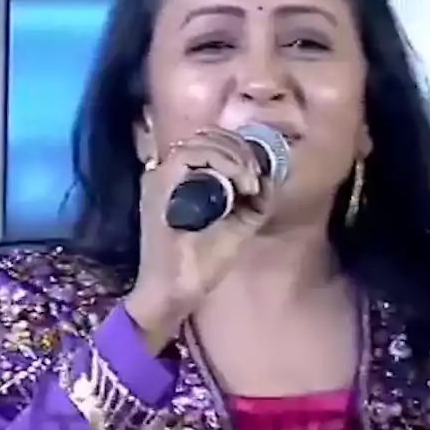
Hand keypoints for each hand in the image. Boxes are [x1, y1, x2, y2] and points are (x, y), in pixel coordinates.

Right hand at [124, 128, 274, 350]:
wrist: (173, 294)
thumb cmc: (199, 265)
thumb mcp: (238, 226)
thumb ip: (253, 202)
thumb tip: (269, 178)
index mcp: (182, 180)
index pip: (209, 142)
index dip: (238, 148)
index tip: (258, 175)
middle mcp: (167, 172)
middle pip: (207, 135)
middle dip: (241, 149)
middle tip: (256, 177)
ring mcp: (160, 176)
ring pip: (201, 140)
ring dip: (235, 155)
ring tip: (251, 182)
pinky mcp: (159, 184)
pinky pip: (192, 155)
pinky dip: (224, 162)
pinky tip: (243, 184)